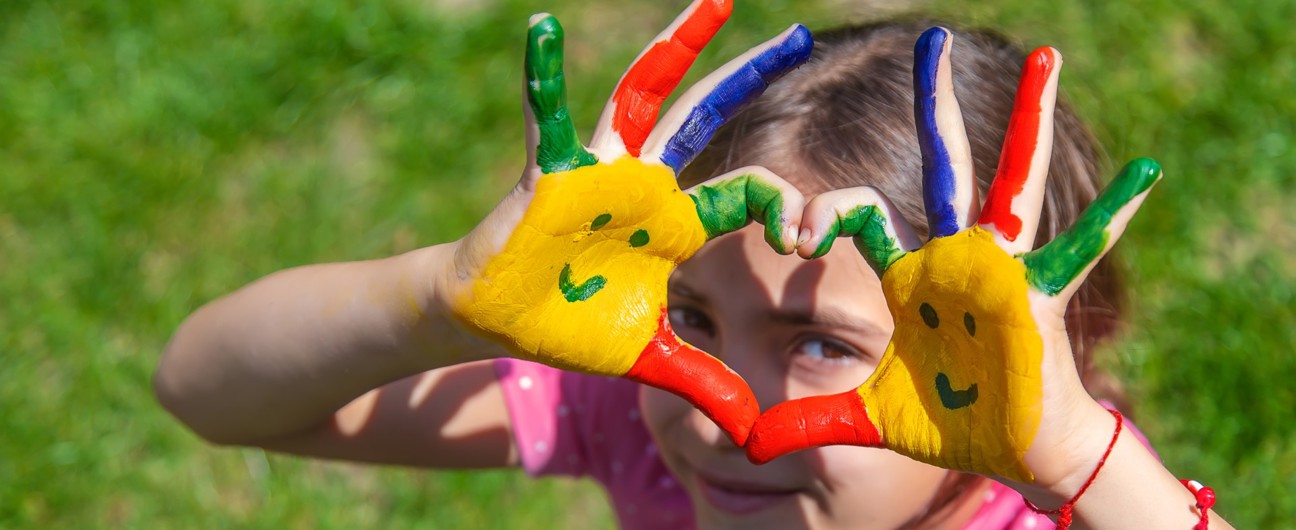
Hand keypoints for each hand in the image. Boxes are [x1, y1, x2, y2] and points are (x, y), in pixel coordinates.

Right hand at [445, 1, 812, 445]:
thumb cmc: (569, 327)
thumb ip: (699, 380)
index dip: (781, 208)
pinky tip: (542, 30)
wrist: (497, 321)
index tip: (803, 235)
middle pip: (704, 118)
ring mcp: (600, 172)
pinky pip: (545, 119)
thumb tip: (750, 429)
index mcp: (675, 222)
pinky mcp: (550, 175)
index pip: (745, 193)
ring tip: (711, 2)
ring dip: (673, 50)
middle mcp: (646, 185)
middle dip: (745, 75)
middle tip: (791, 35)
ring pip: (642, 98)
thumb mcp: (648, 357)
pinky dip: (540, 77)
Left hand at [745, 27, 1160, 482]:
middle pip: (943, 166)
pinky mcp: (1038, 295)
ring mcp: (1002, 268)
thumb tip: (753, 446)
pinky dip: (1112, 215)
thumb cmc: (951, 423)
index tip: (797, 235)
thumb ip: (811, 422)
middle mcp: (956, 255)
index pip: (859, 213)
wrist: (1014, 448)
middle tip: (932, 41)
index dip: (824, 213)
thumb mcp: (868, 418)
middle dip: (937, 106)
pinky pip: (1079, 249)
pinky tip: (1144, 173)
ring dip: (1028, 123)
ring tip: (1047, 58)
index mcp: (911, 271)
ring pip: (1014, 182)